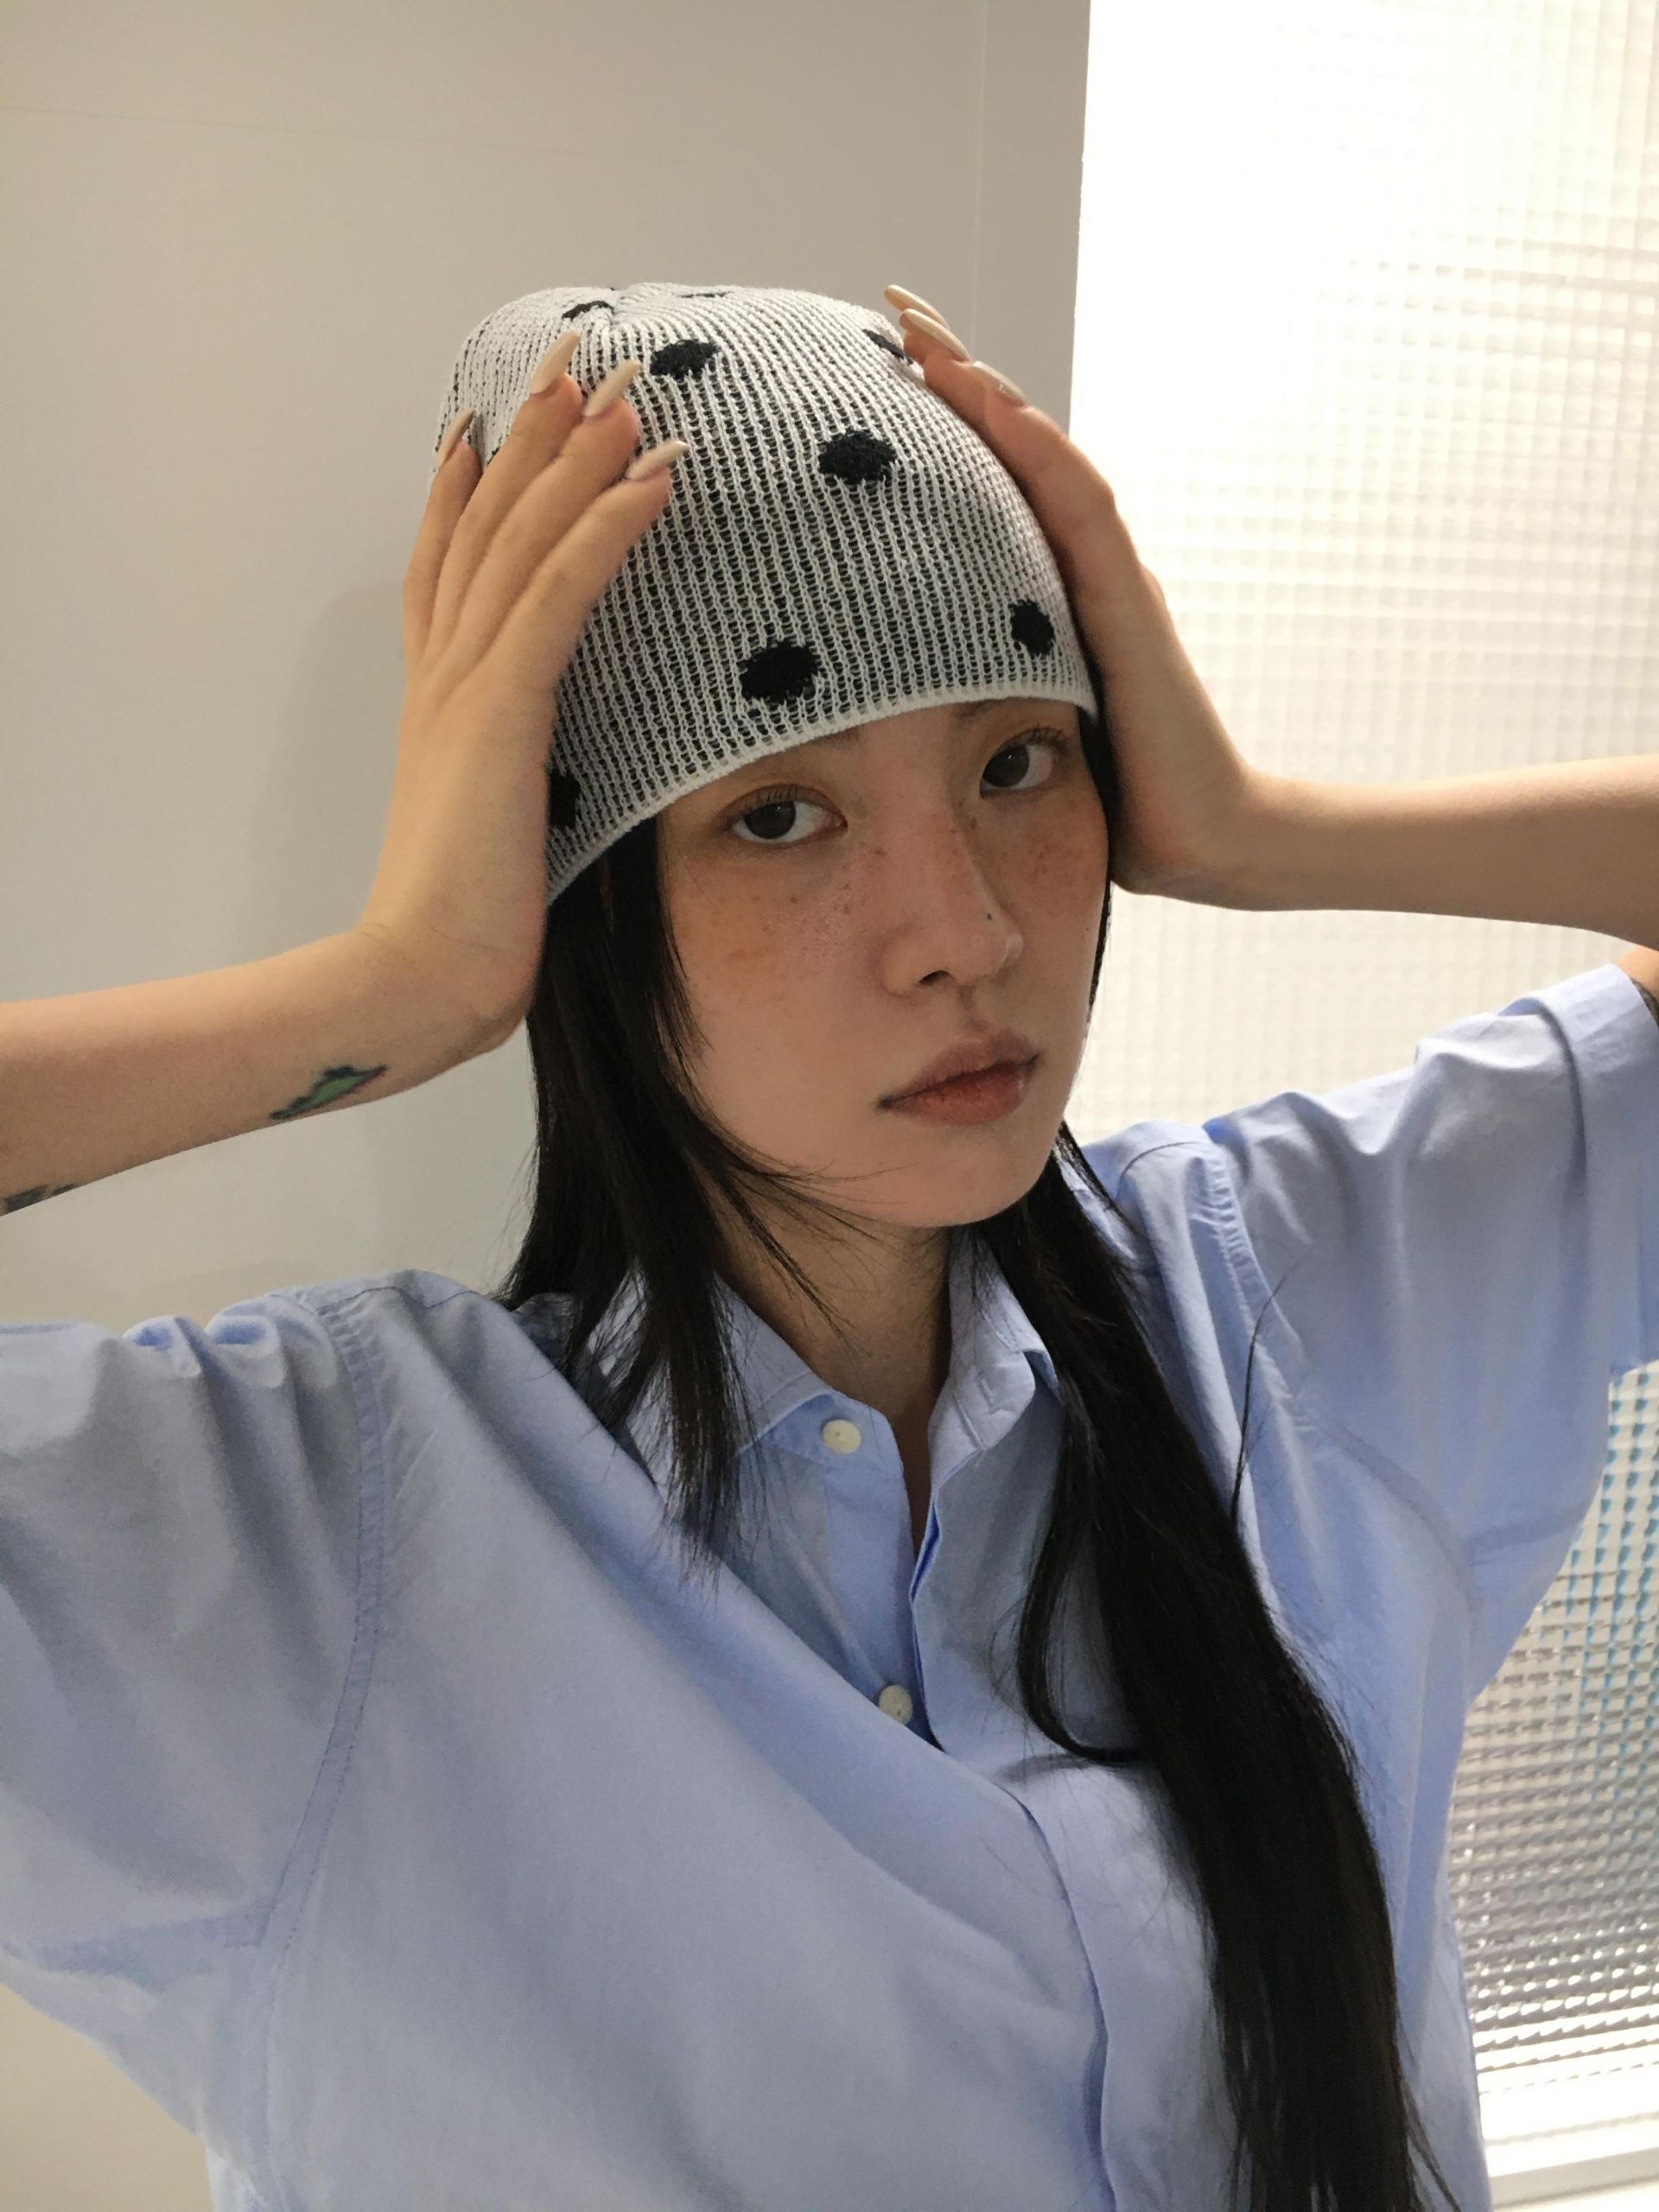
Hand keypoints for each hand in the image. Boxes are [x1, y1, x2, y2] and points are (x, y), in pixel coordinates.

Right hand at [358, 359, 682, 1049]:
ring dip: (577, 454)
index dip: (472, 482)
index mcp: (439, 698)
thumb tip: (550, 780)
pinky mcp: (499, 713)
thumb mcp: (497, 831)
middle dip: (534, 432)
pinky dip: (607, 527)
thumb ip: (515, 781)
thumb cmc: (462, 930)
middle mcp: (444, 673)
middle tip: (578, 353)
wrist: (414, 981)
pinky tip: (653, 475)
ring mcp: (466, 686)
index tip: (497, 416)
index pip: (452, 563)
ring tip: (625, 384)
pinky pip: (560, 594)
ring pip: (522, 538)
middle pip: (486, 522)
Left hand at [886, 289, 1260, 901]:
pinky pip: (1081, 510)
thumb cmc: (1114, 795)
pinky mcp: (1130, 606)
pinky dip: (1037, 452)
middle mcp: (1083, 567)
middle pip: (1015, 446)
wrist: (1202, 842)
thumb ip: (975, 684)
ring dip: (987, 390)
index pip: (991, 482)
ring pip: (1044, 458)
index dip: (942, 417)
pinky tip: (994, 404)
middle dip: (955, 372)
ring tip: (927, 333)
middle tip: (895, 305)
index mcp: (1051, 589)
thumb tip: (882, 685)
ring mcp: (1112, 578)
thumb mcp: (1020, 722)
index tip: (878, 360)